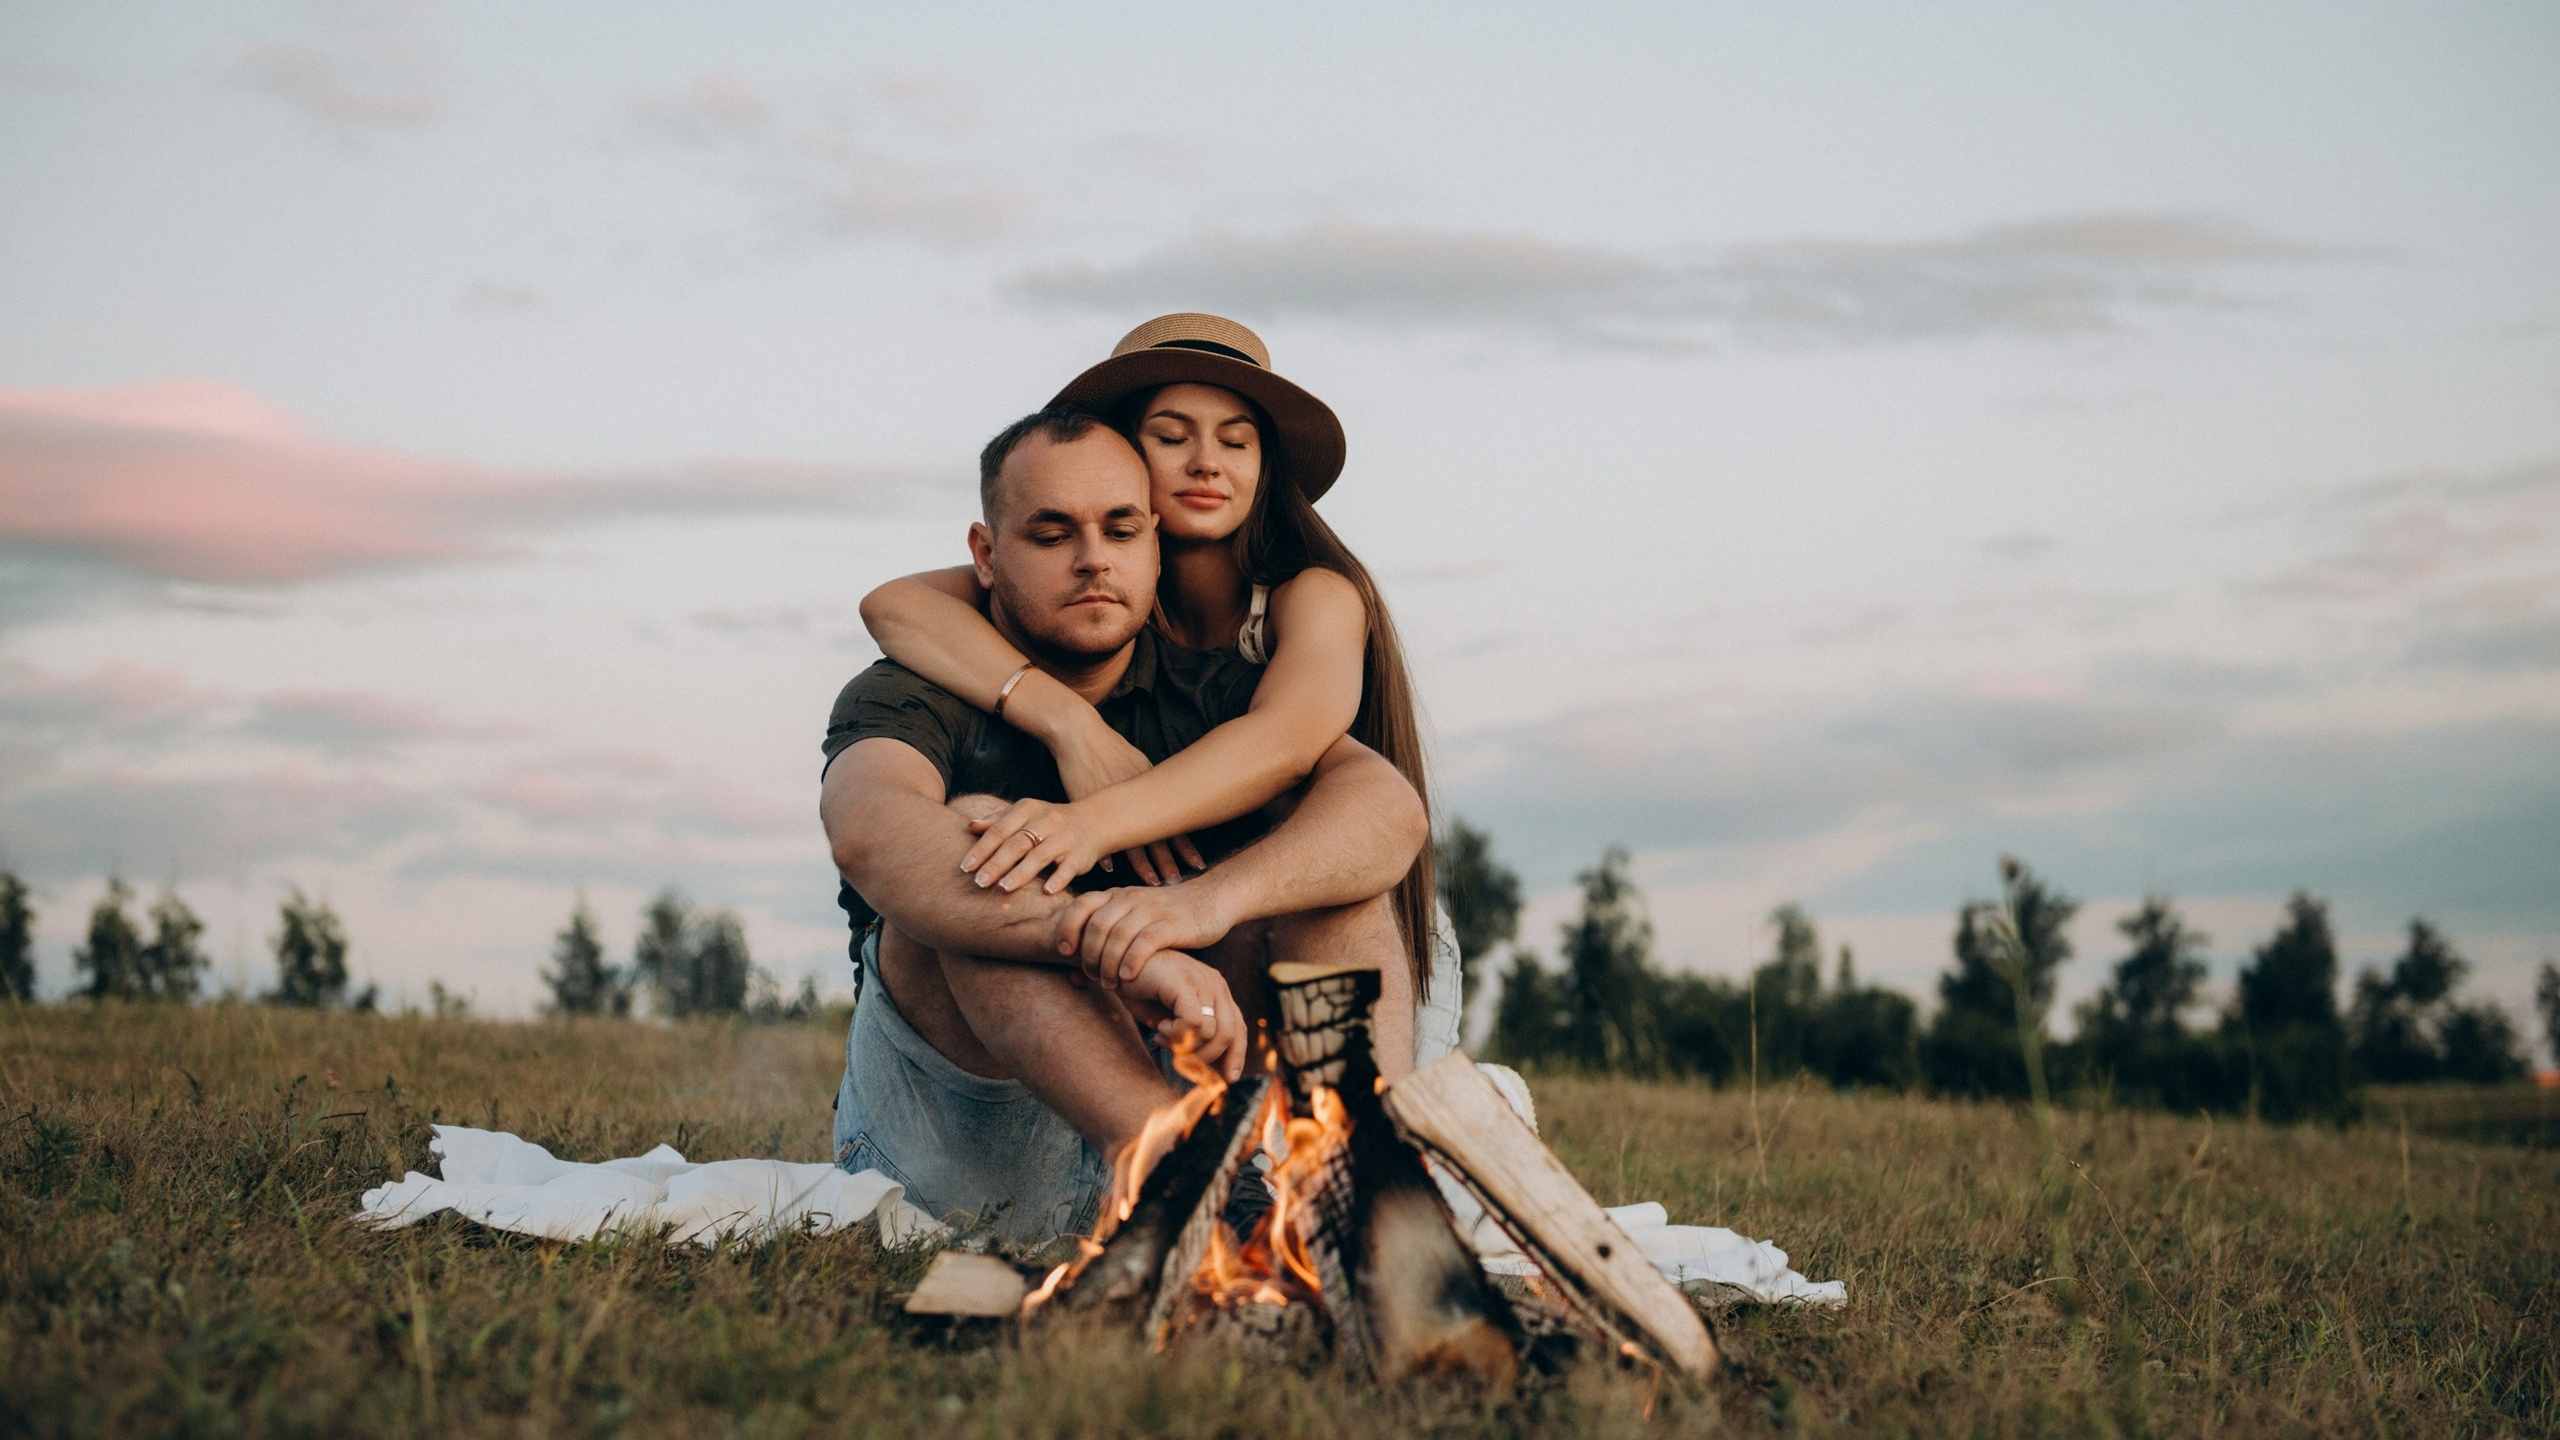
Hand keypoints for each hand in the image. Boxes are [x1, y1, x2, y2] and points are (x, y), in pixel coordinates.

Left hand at [960, 797, 1105, 894]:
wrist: (1095, 820)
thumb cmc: (1050, 822)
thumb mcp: (1025, 815)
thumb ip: (999, 822)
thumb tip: (970, 827)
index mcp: (1027, 810)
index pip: (1000, 830)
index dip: (982, 848)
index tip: (965, 867)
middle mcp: (1046, 821)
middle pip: (1017, 843)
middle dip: (996, 863)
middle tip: (979, 882)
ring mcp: (1064, 838)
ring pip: (1040, 856)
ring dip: (1021, 873)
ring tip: (1004, 888)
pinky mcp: (1080, 854)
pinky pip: (1068, 868)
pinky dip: (1058, 879)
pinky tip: (1046, 892)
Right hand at [1048, 713, 1206, 885]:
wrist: (1080, 734)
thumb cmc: (1111, 747)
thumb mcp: (1138, 762)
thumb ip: (1151, 784)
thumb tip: (1167, 798)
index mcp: (1149, 790)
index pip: (1174, 823)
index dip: (1186, 846)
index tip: (1199, 864)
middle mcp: (1135, 800)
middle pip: (1157, 838)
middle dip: (1169, 862)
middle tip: (1179, 882)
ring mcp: (1112, 805)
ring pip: (1132, 842)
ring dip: (1143, 865)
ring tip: (1154, 882)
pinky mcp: (1089, 807)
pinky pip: (1099, 836)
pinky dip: (1106, 853)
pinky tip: (1112, 871)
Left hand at [1054, 880, 1232, 988]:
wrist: (1211, 899)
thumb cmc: (1167, 916)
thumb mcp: (1135, 914)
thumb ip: (1111, 929)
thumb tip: (1079, 963)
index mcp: (1118, 895)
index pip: (1082, 905)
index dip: (1067, 927)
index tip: (1064, 951)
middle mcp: (1131, 898)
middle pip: (1097, 924)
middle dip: (1088, 953)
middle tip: (1090, 975)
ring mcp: (1152, 910)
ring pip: (1118, 934)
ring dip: (1108, 962)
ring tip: (1109, 983)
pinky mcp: (1172, 924)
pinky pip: (1145, 942)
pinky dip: (1132, 961)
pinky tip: (1128, 978)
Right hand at [1116, 952, 1246, 1081]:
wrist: (1114, 962)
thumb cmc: (1140, 991)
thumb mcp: (1169, 1018)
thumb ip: (1189, 1038)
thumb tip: (1206, 1071)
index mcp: (1216, 991)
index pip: (1238, 1028)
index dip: (1235, 1056)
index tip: (1226, 1080)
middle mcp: (1215, 984)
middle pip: (1230, 1034)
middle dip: (1207, 1059)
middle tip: (1180, 1065)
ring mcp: (1202, 980)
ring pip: (1211, 1031)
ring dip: (1184, 1045)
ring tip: (1161, 1036)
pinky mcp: (1184, 982)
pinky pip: (1193, 1022)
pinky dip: (1175, 1034)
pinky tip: (1158, 1029)